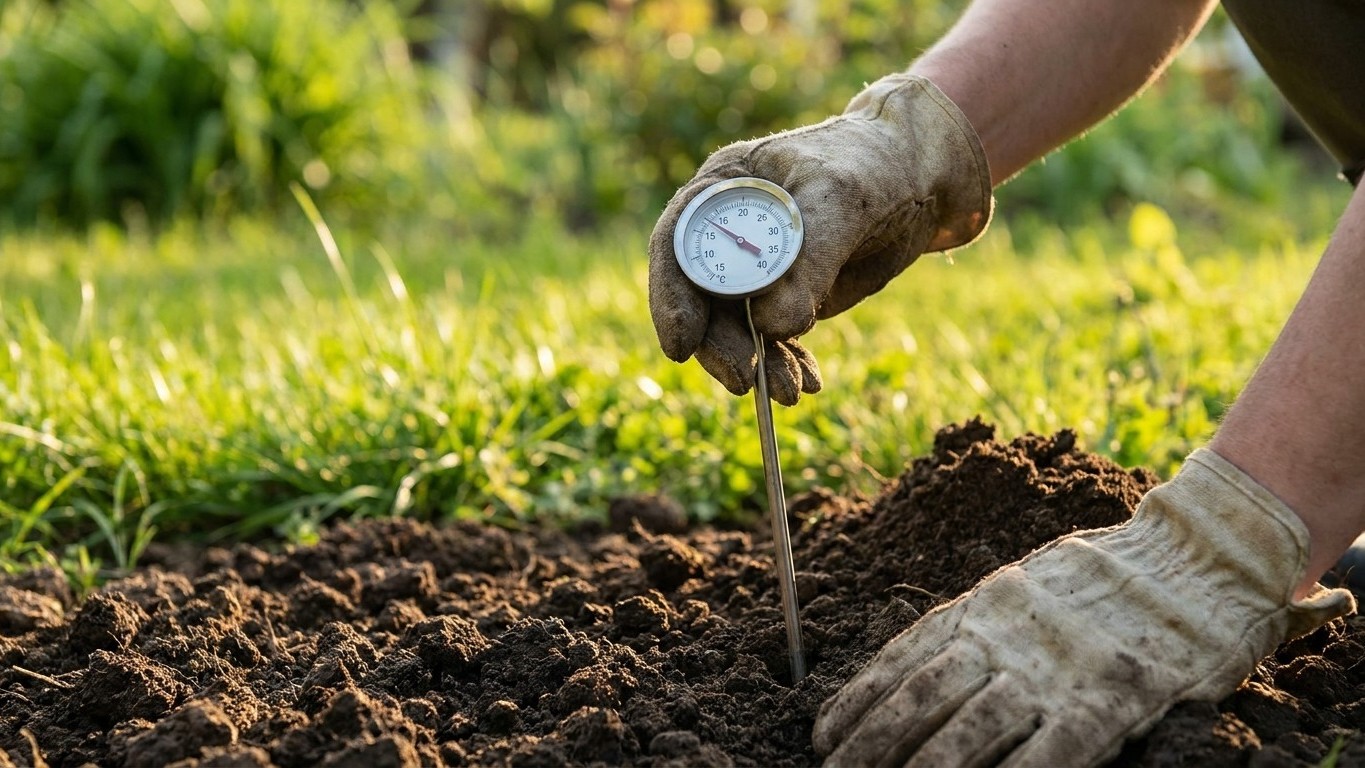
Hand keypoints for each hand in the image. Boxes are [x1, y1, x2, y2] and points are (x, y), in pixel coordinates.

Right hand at [648, 74, 991, 404]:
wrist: (917, 180)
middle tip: (745, 382)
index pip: (676, 247)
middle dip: (720, 347)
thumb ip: (807, 259)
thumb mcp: (843, 200)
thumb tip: (771, 326)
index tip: (681, 344)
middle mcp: (725, 234)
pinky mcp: (783, 300)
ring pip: (735, 329)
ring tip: (791, 393)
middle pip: (701, 300)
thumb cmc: (873, 167)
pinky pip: (773, 342)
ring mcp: (752, 272)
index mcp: (719, 191)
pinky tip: (810, 383)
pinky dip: (788, 365)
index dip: (670, 297)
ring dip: (757, 366)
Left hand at [813, 449, 1355, 766]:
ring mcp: (1061, 666)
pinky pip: (1054, 749)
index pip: (903, 660)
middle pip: (923, 697)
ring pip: (973, 728)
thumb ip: (977, 624)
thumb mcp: (1025, 585)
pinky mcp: (1116, 695)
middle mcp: (1010, 633)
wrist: (1201, 553)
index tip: (824, 737)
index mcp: (985, 605)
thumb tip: (914, 671)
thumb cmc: (1107, 578)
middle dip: (872, 744)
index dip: (858, 703)